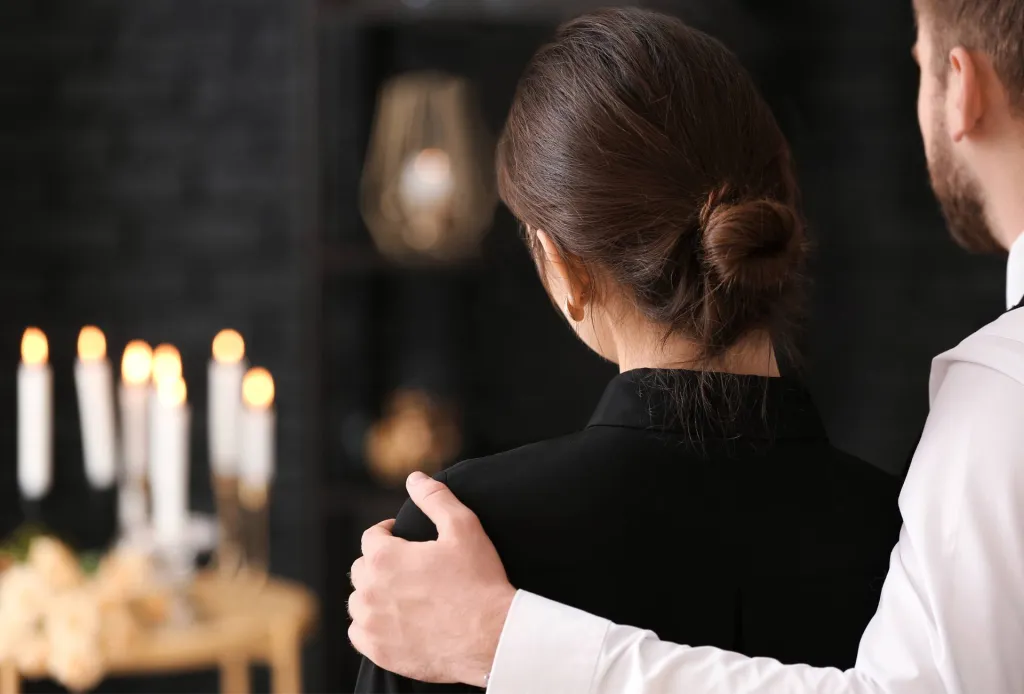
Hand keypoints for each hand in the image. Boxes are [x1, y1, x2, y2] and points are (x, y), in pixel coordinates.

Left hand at [349, 472, 515, 685]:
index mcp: (385, 556)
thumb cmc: (479, 581)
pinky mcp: (378, 651)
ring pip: (358, 602)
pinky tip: (394, 623)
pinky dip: (371, 627)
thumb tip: (414, 478)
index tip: (402, 539)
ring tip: (400, 596)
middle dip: (380, 564)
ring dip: (373, 595)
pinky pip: (359, 634)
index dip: (387, 534)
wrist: (492, 637)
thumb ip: (435, 498)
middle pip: (362, 569)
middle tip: (407, 569)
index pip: (371, 537)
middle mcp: (370, 589)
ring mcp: (371, 623)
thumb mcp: (463, 527)